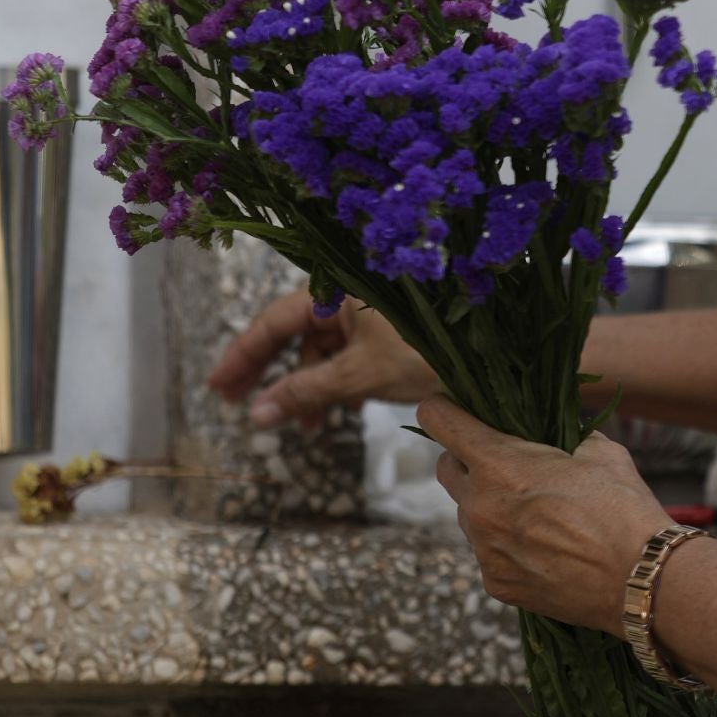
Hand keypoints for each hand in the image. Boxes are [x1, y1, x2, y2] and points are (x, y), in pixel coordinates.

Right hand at [207, 287, 439, 428]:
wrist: (498, 351)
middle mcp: (352, 294)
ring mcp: (373, 314)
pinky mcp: (392, 335)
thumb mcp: (362, 373)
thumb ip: (306, 392)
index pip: (275, 321)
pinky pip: (350, 356)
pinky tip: (331, 414)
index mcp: (339, 289)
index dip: (243, 355)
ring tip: (302, 427)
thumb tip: (256, 415)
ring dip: (306, 386)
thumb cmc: (431, 349)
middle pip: (296, 332)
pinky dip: (336, 384)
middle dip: (268, 372)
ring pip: (324, 350)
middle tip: (238, 406)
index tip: (217, 386)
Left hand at [416, 396, 668, 633]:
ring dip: (489, 505)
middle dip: (465, 458)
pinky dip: (506, 546)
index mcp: (497, 463)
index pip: (438, 420)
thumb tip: (553, 431)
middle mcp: (479, 506)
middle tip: (501, 461)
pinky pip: (488, 553)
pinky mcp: (496, 583)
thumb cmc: (622, 506)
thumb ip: (561, 435)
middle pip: (445, 468)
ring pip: (469, 514)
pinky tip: (544, 549)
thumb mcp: (597, 450)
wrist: (640, 579)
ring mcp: (484, 549)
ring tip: (536, 512)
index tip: (449, 407)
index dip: (442, 408)